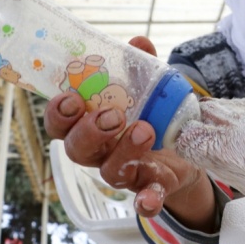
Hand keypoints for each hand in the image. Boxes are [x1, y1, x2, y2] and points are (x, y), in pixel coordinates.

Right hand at [44, 36, 216, 231]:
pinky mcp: (153, 185)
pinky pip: (144, 198)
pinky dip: (146, 201)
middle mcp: (102, 152)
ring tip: (144, 129)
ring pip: (110, 171)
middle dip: (89, 132)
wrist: (185, 152)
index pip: (61, 124)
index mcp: (92, 126)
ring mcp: (126, 172)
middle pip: (78, 150)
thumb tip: (138, 42)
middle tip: (111, 116)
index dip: (58, 114)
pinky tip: (148, 199)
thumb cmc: (152, 115)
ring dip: (123, 151)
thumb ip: (140, 67)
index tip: (70, 98)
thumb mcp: (147, 89)